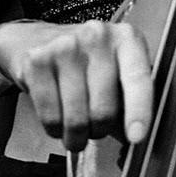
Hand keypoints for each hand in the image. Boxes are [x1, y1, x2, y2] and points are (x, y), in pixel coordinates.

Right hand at [0, 19, 154, 150]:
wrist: (35, 38)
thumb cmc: (84, 59)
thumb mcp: (115, 70)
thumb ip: (129, 100)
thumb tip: (135, 139)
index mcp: (126, 39)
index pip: (138, 78)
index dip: (139, 110)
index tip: (136, 137)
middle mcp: (97, 37)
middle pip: (104, 110)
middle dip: (99, 131)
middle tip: (95, 127)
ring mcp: (65, 47)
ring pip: (76, 119)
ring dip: (76, 136)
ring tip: (75, 125)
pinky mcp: (37, 62)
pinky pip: (51, 117)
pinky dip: (54, 128)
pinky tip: (56, 116)